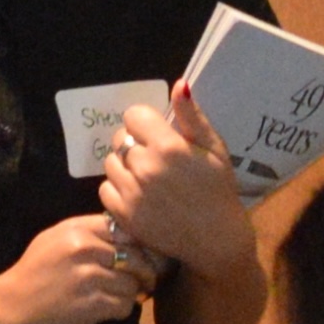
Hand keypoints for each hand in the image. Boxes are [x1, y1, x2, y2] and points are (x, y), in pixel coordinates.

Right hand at [0, 215, 154, 323]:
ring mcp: (88, 277)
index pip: (125, 230)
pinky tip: (106, 311)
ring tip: (116, 298)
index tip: (138, 258)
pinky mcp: (91, 304)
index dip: (137, 245)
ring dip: (129, 294)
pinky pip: (124, 305)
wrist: (8, 306)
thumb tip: (124, 234)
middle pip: (135, 256)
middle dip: (142, 272)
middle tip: (142, 282)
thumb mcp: (54, 240)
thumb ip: (86, 233)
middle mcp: (84, 248)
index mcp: (76, 229)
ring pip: (132, 283)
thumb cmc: (32, 273)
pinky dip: (120, 310)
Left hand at [98, 90, 257, 277]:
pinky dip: (117, 189)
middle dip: (134, 143)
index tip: (157, 134)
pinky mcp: (123, 214)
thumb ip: (192, 117)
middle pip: (120, 139)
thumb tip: (178, 85)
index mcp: (167, 146)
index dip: (145, 123)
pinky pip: (105, 189)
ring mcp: (131, 192)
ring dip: (124, 166)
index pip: (134, 115)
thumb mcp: (214, 148)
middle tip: (154, 158)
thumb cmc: (218, 190)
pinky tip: (138, 194)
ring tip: (145, 177)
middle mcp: (145, 167)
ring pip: (110, 163)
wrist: (215, 239)